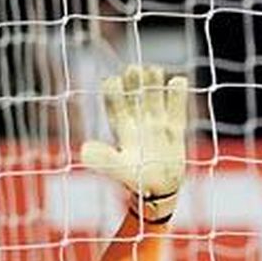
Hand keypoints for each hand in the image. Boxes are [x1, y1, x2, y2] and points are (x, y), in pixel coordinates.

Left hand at [81, 65, 188, 223]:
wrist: (158, 191)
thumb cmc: (134, 179)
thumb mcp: (118, 168)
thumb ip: (103, 159)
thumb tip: (83, 150)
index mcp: (121, 127)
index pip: (114, 102)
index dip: (114, 90)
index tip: (114, 82)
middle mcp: (138, 120)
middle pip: (134, 93)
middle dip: (134, 80)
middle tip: (134, 70)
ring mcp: (157, 122)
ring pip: (154, 96)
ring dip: (154, 82)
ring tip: (154, 70)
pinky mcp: (174, 128)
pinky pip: (177, 108)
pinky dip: (177, 94)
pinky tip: (178, 81)